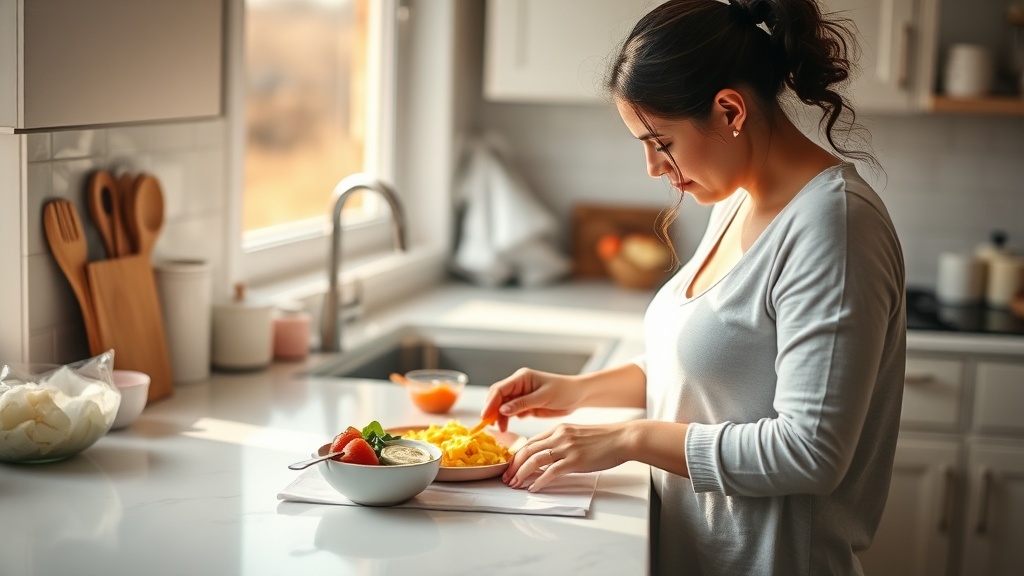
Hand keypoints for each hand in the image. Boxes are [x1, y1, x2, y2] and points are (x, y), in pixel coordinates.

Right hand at [479, 368, 582, 431]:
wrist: (578, 396)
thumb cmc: (564, 391)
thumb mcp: (544, 397)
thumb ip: (523, 403)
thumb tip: (502, 410)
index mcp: (521, 378)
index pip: (499, 389)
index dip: (490, 402)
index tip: (485, 416)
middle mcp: (518, 386)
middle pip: (497, 397)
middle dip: (492, 411)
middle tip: (491, 425)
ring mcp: (521, 396)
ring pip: (502, 406)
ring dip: (500, 417)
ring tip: (502, 429)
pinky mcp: (525, 406)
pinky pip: (511, 412)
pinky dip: (507, 419)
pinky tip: (509, 426)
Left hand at [503, 422, 630, 491]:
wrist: (623, 438)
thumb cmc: (604, 439)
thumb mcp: (578, 434)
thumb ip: (562, 442)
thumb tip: (549, 456)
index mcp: (559, 429)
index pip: (531, 442)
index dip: (518, 455)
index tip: (511, 466)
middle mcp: (559, 436)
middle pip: (528, 450)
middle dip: (514, 466)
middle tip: (507, 478)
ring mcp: (567, 448)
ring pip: (535, 460)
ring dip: (522, 474)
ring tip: (515, 485)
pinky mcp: (575, 460)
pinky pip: (551, 471)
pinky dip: (539, 481)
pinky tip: (533, 488)